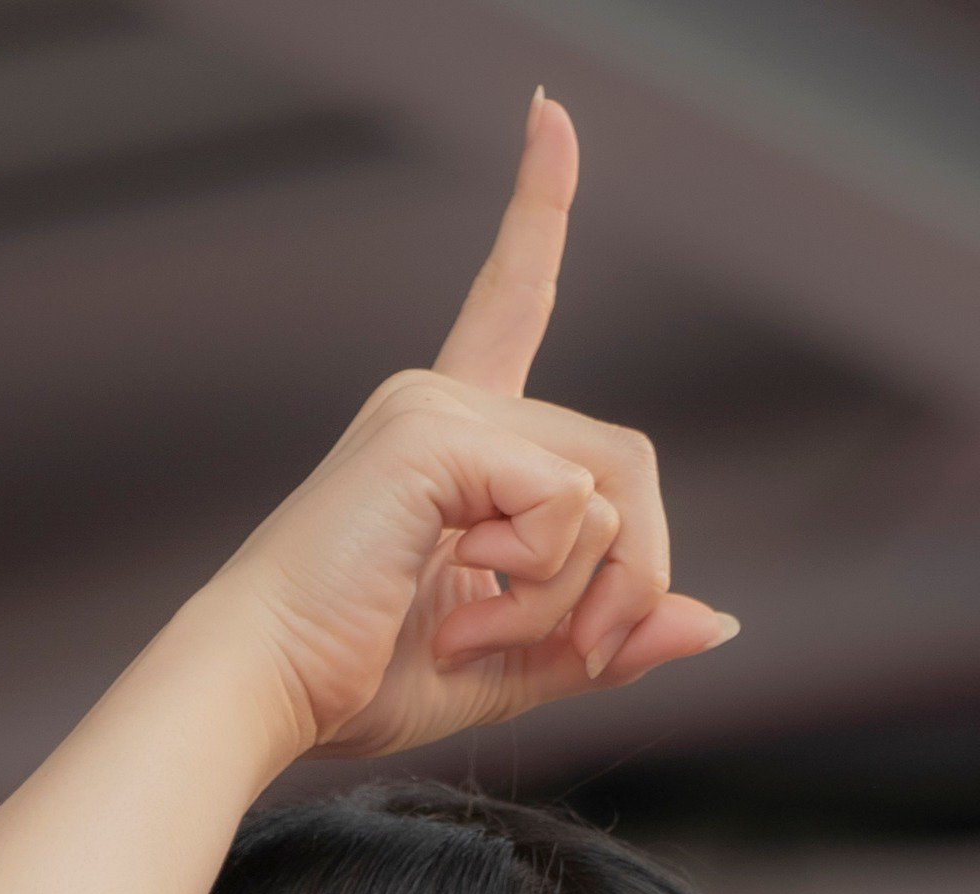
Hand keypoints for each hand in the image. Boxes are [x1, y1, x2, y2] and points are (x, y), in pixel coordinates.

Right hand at [202, 94, 733, 761]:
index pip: (513, 299)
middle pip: (629, 463)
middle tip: (575, 655)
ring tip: (477, 636)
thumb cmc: (359, 675)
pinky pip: (567, 505)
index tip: (551, 116)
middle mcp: (444, 401)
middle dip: (633, 579)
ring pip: (608, 494)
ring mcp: (434, 410)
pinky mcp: (429, 437)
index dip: (539, 208)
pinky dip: (538, 580)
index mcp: (456, 437)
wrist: (264, 691)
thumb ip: (609, 638)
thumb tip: (715, 619)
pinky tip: (458, 599)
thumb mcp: (517, 664)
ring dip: (574, 598)